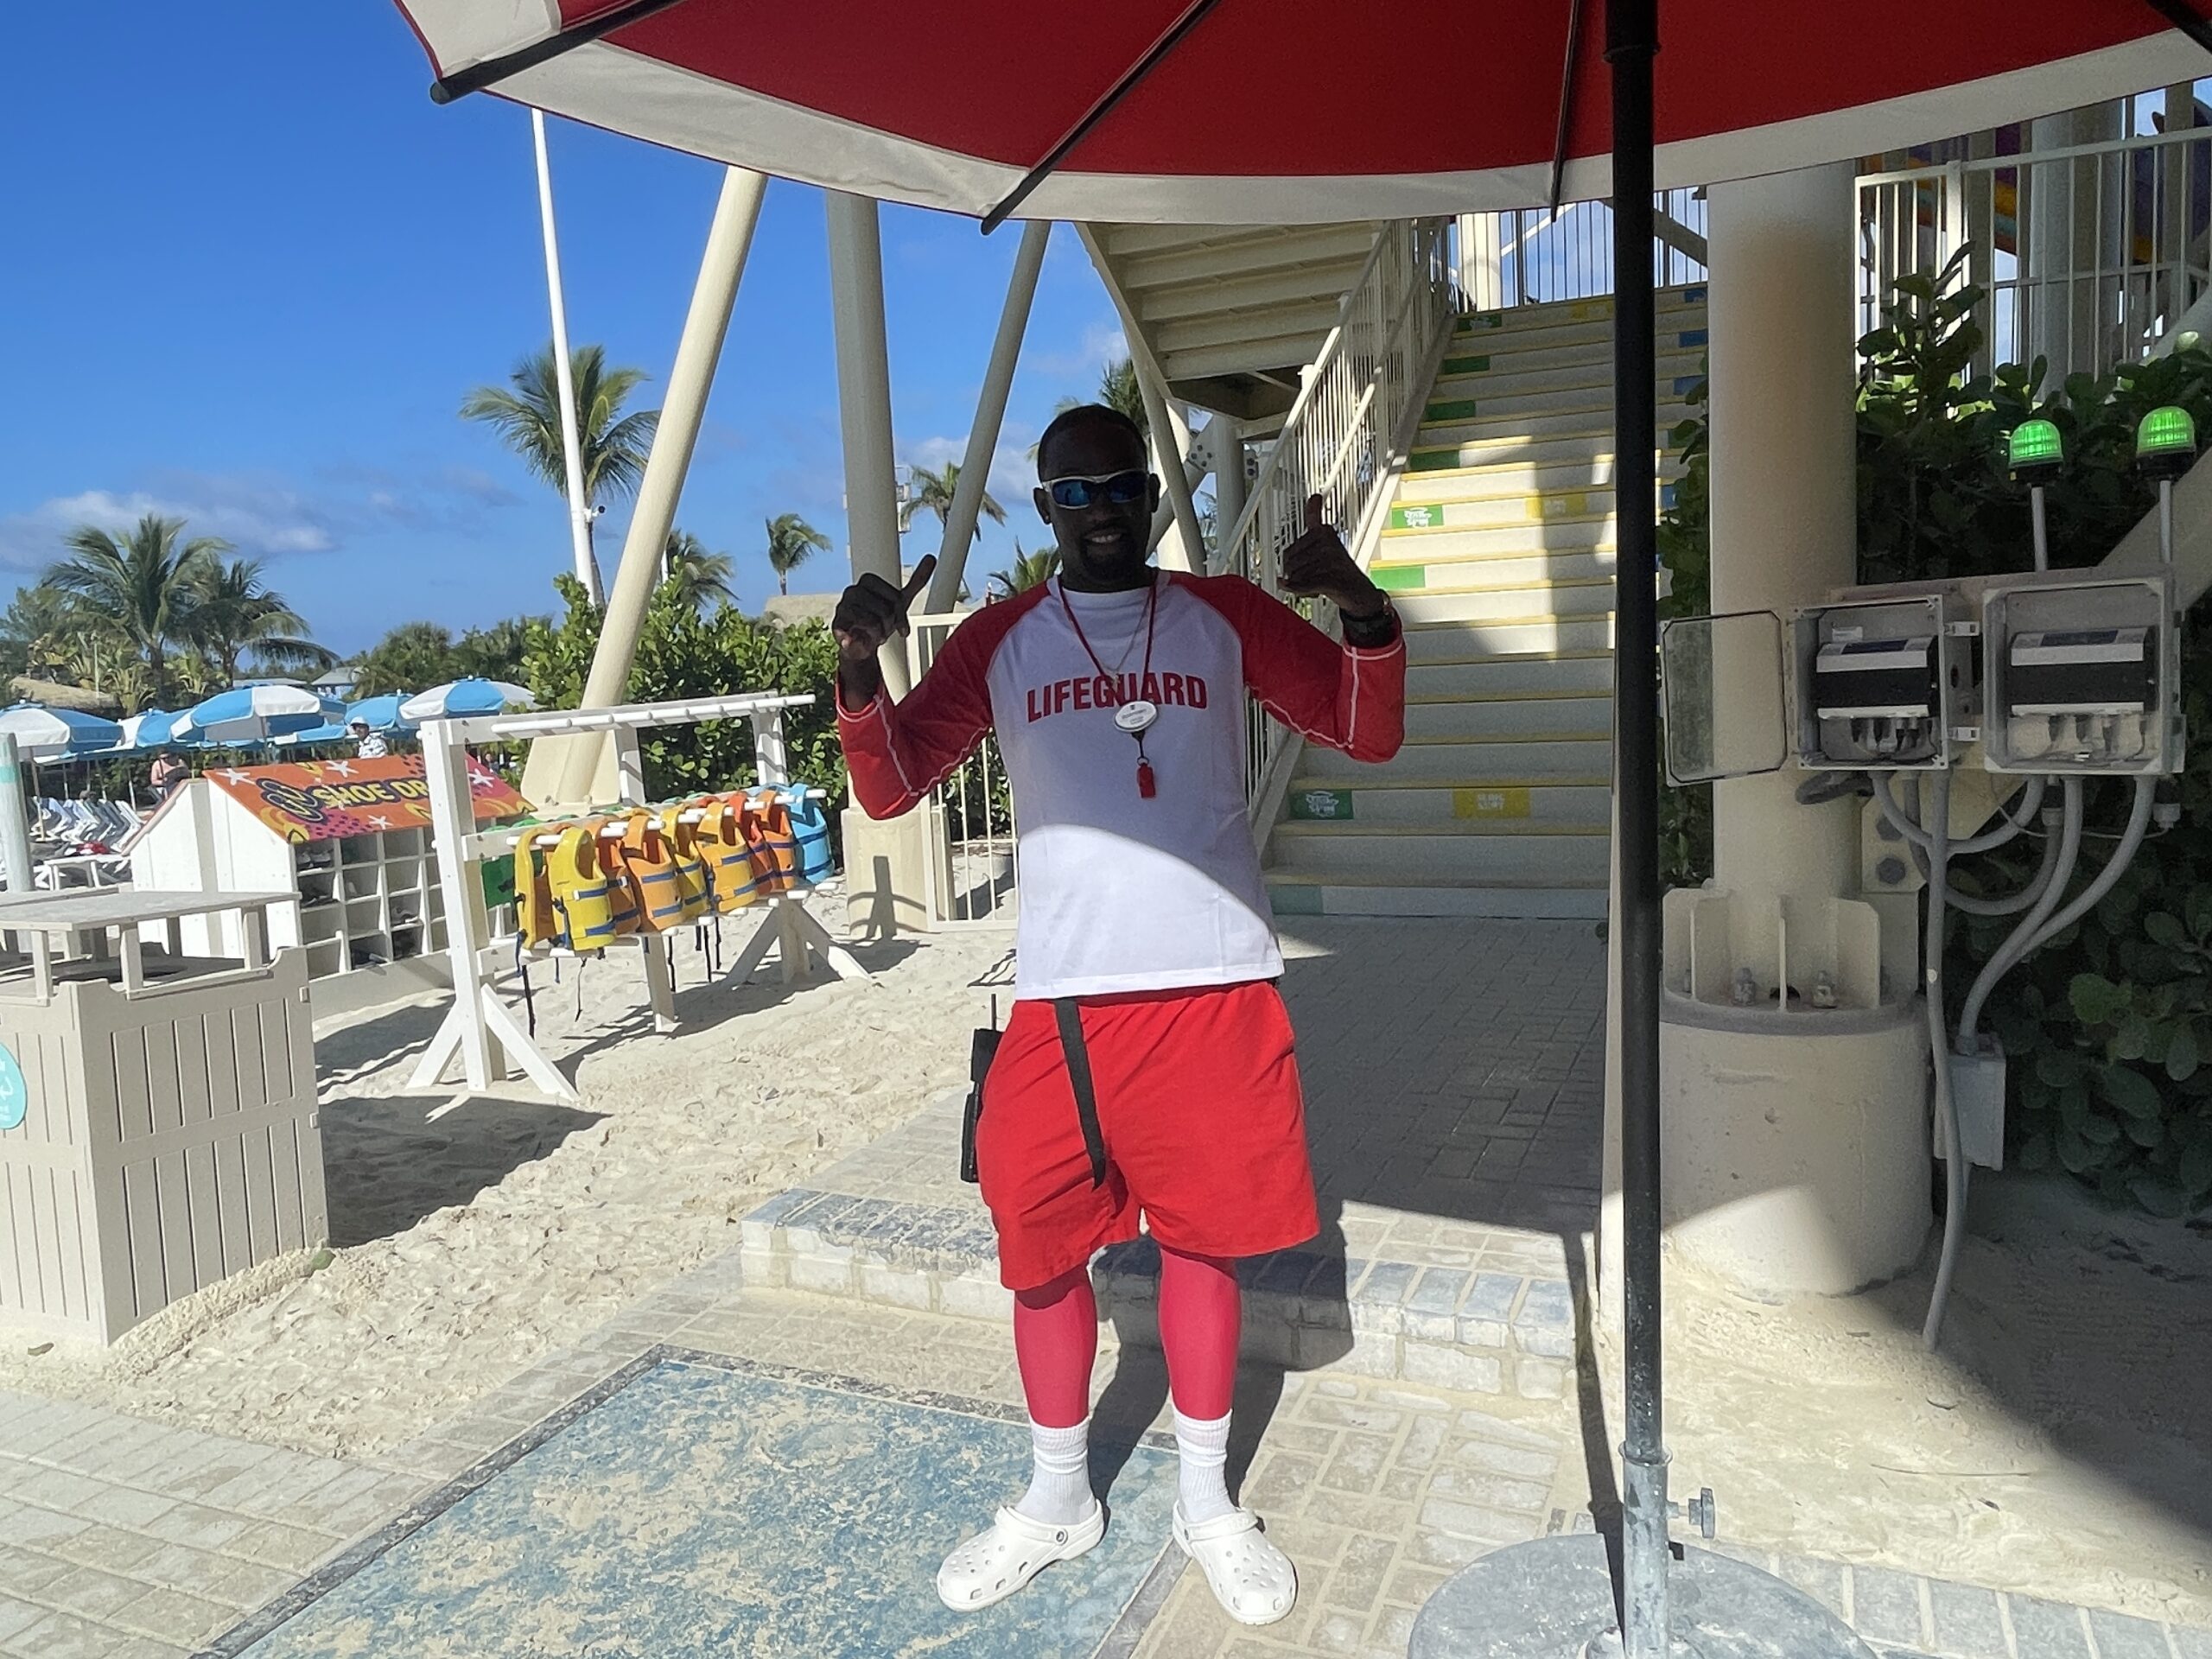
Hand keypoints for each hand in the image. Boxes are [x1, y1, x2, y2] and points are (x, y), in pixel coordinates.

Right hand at [832, 557, 934, 701]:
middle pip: (885, 609)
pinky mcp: (836, 625)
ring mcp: (843, 607)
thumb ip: (917, 580)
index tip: (896, 619)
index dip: (899, 612)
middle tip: (883, 626)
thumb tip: (931, 557)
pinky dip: (861, 639)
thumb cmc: (881, 618)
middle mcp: (852, 591)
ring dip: (878, 634)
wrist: (863, 643)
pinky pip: (855, 632)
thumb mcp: (901, 600)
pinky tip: (857, 639)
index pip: (894, 597)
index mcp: (868, 581)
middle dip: (889, 624)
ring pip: (872, 622)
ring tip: (872, 632)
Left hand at [1280, 496, 1384, 618]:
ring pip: (1294, 573)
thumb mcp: (1324, 552)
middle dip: (1293, 570)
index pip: (1314, 519)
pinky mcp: (1329, 578)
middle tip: (1311, 574)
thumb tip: (1301, 529)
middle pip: (1289, 557)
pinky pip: (1301, 583)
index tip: (1316, 497)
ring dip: (1299, 583)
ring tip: (1316, 582)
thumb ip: (1305, 543)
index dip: (1314, 507)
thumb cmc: (1339, 573)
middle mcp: (1328, 543)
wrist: (1358, 593)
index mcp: (1327, 534)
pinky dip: (1292, 587)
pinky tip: (1284, 584)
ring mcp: (1330, 559)